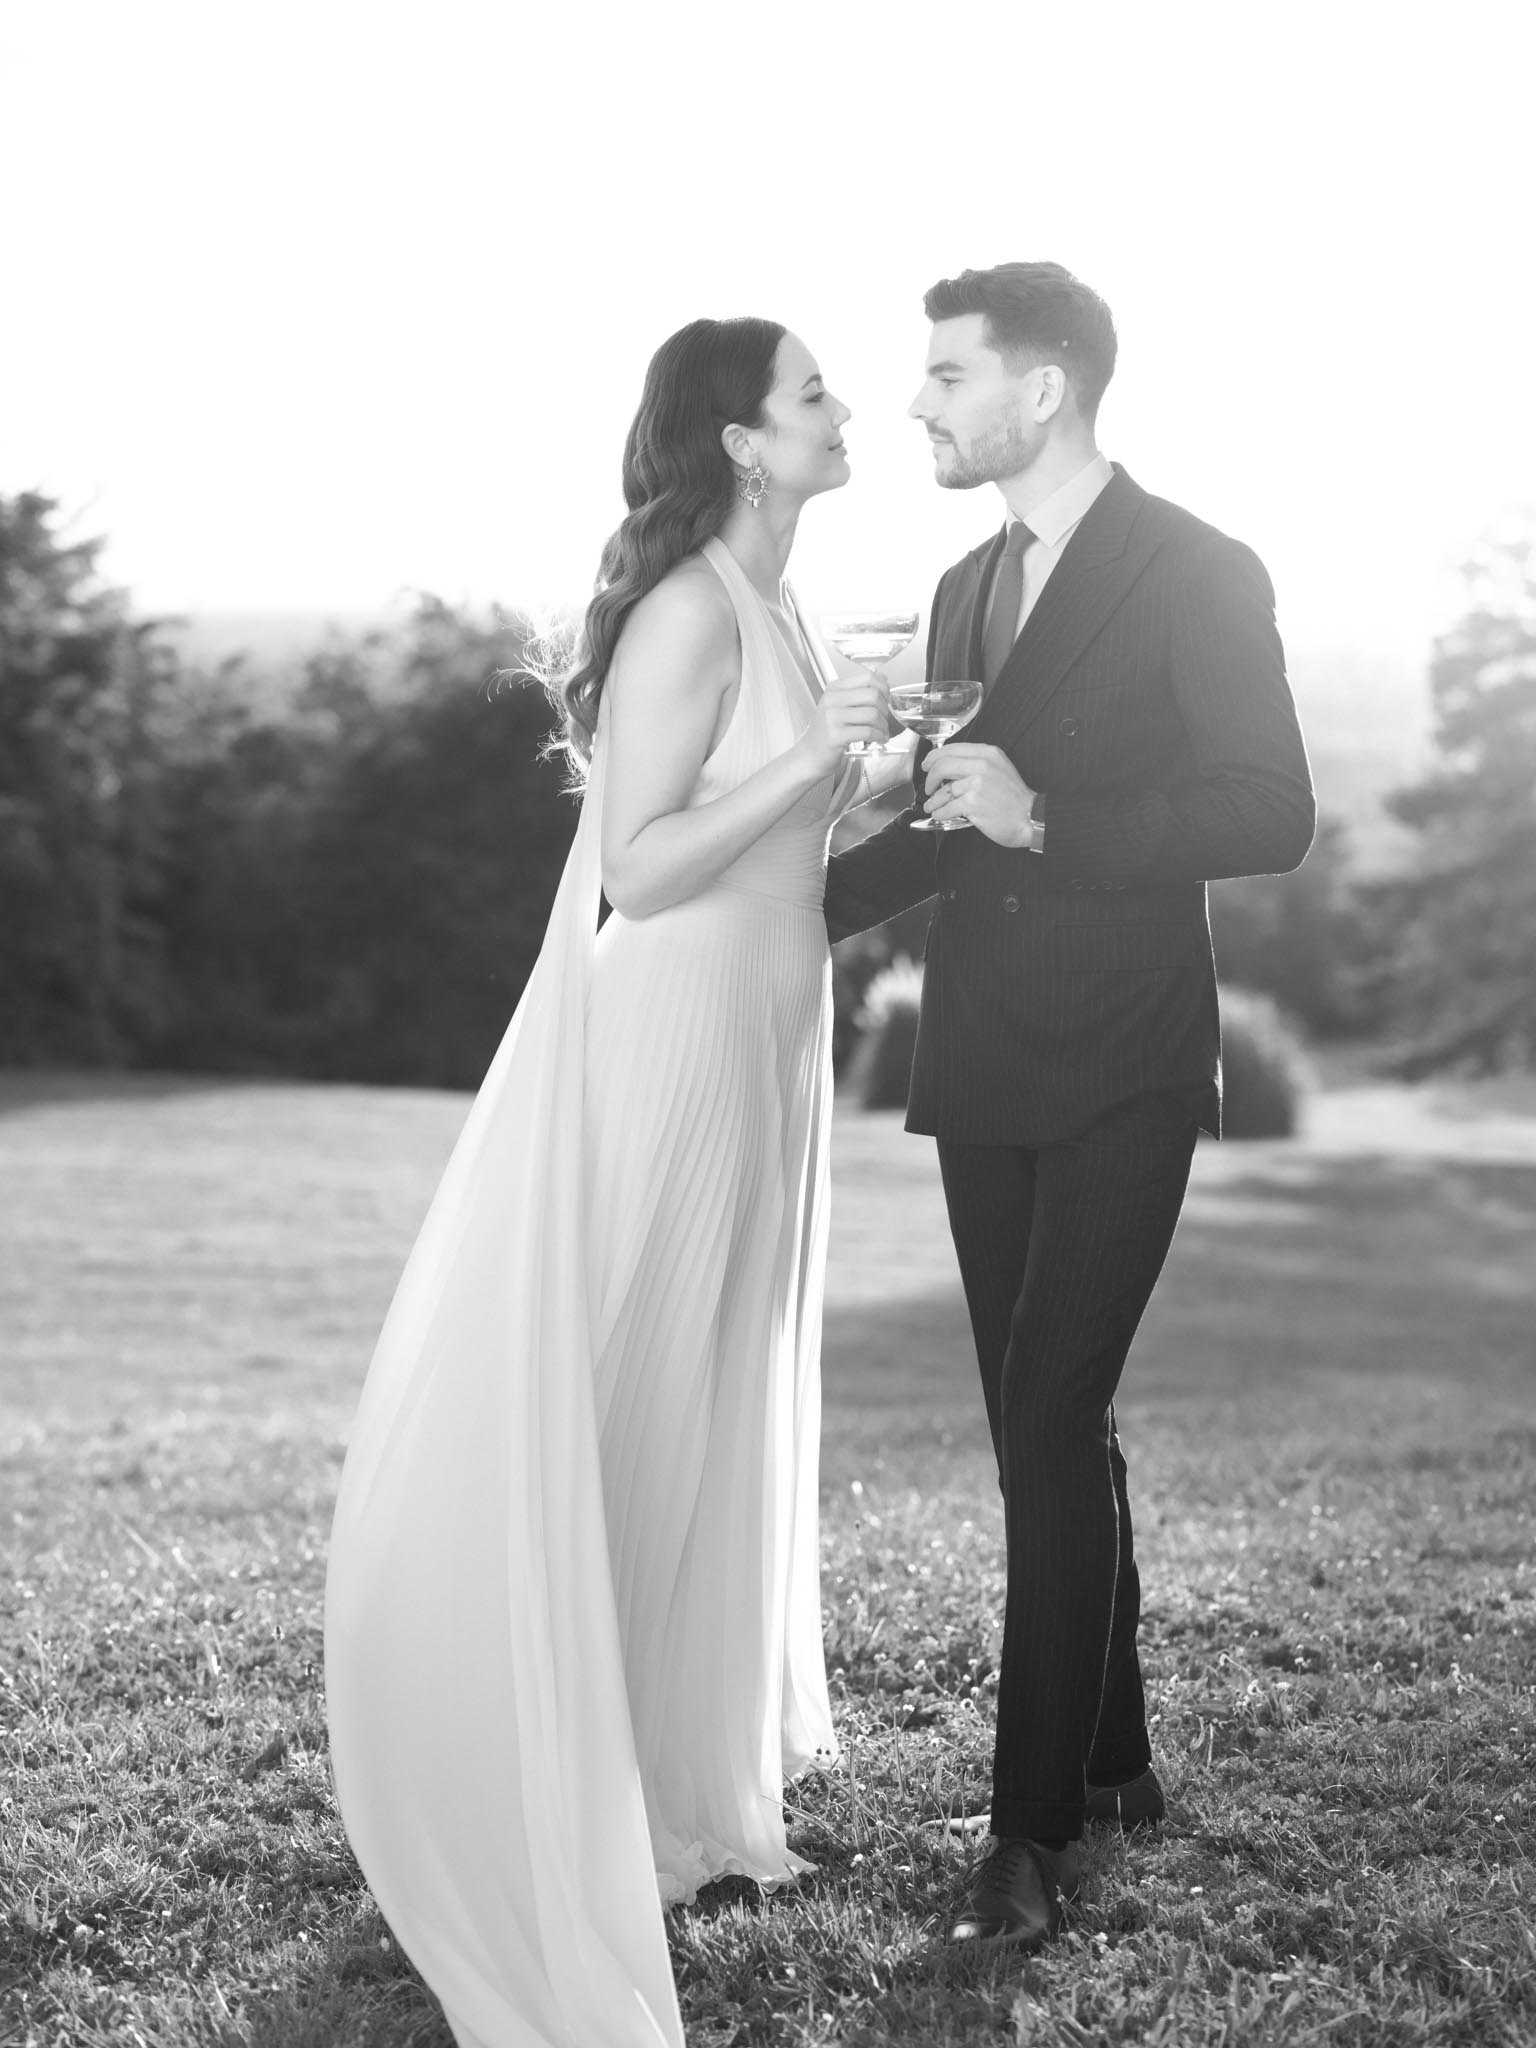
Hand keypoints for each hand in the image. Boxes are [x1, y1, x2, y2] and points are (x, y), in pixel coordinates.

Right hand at [797, 674, 890, 770]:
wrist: (811, 754)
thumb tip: (883, 678)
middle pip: (872, 695)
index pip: (867, 677)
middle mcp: (832, 700)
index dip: (883, 688)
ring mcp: (832, 717)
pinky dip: (879, 736)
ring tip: (882, 732)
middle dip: (885, 709)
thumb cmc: (827, 732)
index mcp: (834, 689)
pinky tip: (879, 739)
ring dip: (883, 725)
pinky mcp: (836, 735)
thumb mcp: (839, 705)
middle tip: (885, 719)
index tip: (886, 698)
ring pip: (872, 714)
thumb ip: (859, 692)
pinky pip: (867, 731)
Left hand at [923, 743, 1038, 844]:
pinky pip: (947, 807)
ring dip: (934, 800)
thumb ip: (977, 763)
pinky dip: (940, 812)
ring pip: (943, 789)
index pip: (952, 749)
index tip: (927, 765)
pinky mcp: (973, 803)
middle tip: (928, 787)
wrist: (1030, 817)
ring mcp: (977, 784)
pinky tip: (940, 814)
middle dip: (930, 778)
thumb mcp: (999, 768)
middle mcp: (982, 765)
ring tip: (931, 805)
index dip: (934, 757)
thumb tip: (948, 766)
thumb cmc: (1014, 797)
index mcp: (987, 753)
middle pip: (942, 765)